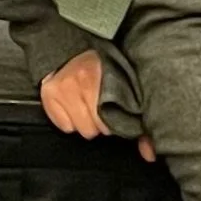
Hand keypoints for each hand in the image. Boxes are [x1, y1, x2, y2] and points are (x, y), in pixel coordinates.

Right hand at [40, 49, 157, 162]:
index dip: (117, 122)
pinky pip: (64, 126)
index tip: (116, 115)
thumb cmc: (104, 68)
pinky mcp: (49, 93)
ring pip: (81, 129)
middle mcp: (84, 81)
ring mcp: (65, 87)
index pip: (114, 122)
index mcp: (109, 79)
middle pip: (97, 129)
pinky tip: (73, 107)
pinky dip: (68, 120)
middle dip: (101, 123)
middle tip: (101, 108)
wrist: (73, 46)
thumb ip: (141, 121)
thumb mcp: (127, 86)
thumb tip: (150, 154)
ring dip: (86, 122)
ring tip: (88, 106)